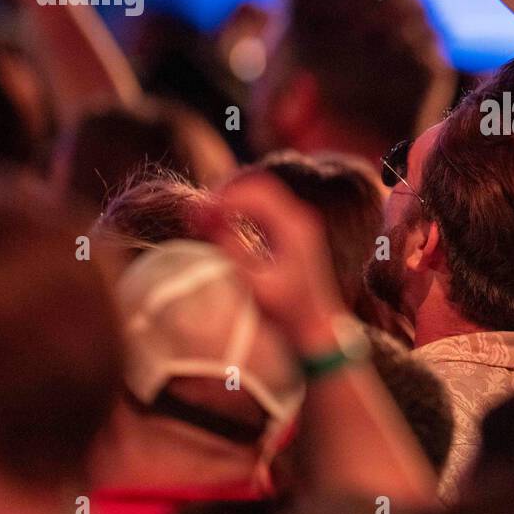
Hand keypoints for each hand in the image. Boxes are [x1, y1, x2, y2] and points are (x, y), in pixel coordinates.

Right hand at [199, 173, 350, 353]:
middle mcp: (299, 218)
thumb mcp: (256, 284)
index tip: (199, 213)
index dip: (225, 195)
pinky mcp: (290, 230)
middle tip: (197, 213)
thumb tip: (208, 221)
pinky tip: (219, 222)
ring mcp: (296, 222)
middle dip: (224, 192)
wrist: (316, 328)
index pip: (256, 191)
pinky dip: (238, 207)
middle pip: (257, 185)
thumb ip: (234, 252)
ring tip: (204, 218)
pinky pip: (261, 205)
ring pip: (258, 192)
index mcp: (295, 227)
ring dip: (230, 199)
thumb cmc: (288, 313)